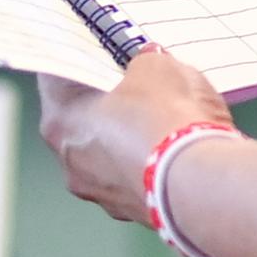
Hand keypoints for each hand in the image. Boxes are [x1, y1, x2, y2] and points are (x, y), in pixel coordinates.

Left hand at [37, 48, 231, 222]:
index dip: (75, 56)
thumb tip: (147, 64)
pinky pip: (136, 175)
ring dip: (128, 134)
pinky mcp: (133, 211)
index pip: (54, 77)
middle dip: (105, 97)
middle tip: (131, 76)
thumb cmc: (167, 120)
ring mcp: (101, 192)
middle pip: (81, 118)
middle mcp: (71, 162)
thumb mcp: (156, 67)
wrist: (202, 184)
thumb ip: (143, 63)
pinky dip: (149, 160)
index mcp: (60, 120)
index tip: (89, 45)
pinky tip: (175, 145)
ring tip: (162, 112)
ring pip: (109, 152)